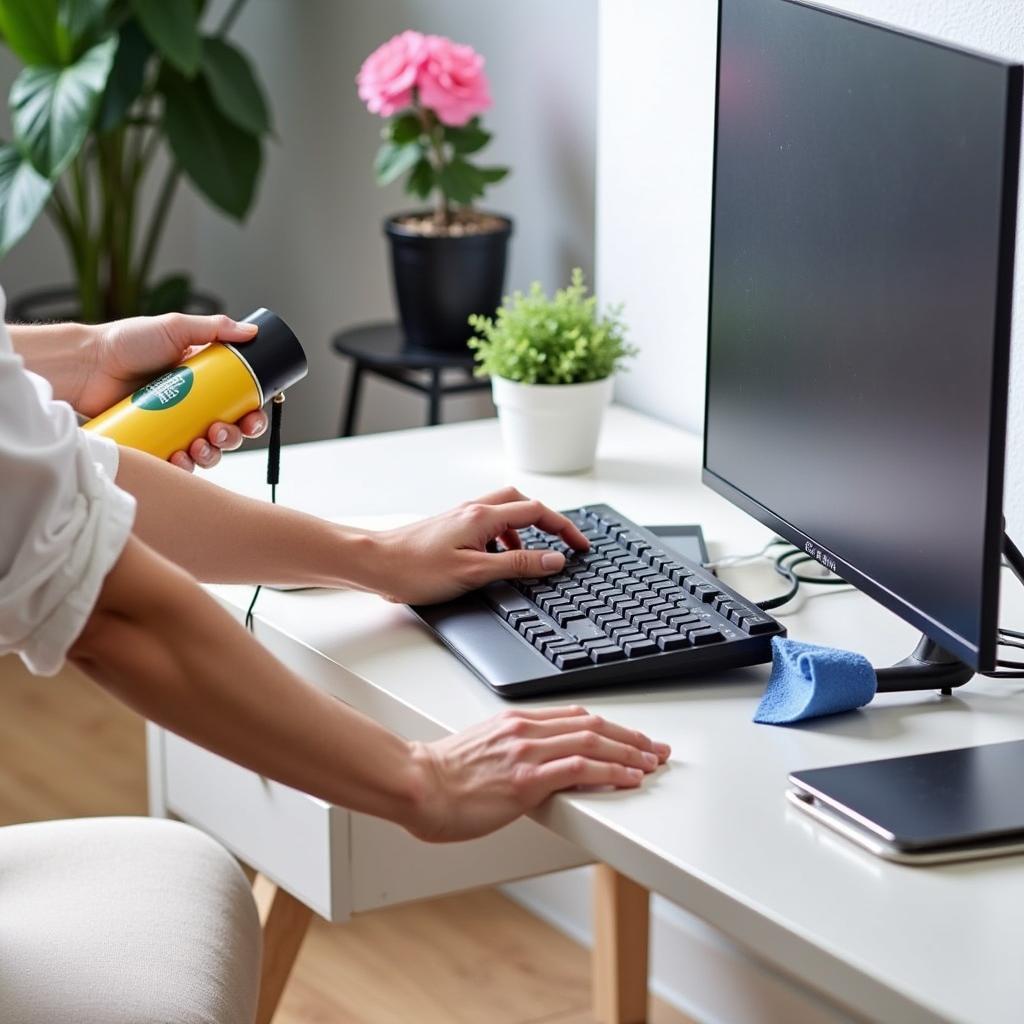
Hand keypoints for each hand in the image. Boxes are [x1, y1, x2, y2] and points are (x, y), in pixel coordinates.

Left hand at [83, 312, 268, 470]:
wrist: (86, 365)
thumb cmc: (125, 342)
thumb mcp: (175, 328)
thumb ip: (215, 328)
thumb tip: (252, 332)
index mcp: (206, 382)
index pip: (240, 403)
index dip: (252, 415)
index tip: (252, 418)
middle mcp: (194, 405)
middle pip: (229, 431)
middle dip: (233, 437)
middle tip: (219, 432)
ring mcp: (175, 426)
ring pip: (207, 451)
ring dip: (212, 454)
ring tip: (198, 446)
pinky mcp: (155, 442)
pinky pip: (178, 463)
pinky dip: (184, 466)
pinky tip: (180, 458)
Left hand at [371, 486, 590, 603]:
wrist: (374, 563)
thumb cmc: (415, 569)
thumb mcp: (475, 572)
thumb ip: (518, 565)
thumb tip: (553, 560)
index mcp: (484, 516)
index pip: (537, 512)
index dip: (564, 529)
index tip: (580, 546)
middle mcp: (474, 510)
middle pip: (523, 503)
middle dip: (547, 522)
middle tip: (562, 544)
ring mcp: (461, 517)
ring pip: (505, 514)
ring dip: (524, 533)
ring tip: (529, 561)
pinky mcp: (451, 528)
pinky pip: (488, 526)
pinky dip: (503, 539)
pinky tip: (497, 561)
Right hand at [408, 705, 670, 841]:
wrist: (417, 786)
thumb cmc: (440, 777)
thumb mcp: (481, 752)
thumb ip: (510, 751)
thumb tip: (531, 765)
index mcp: (515, 721)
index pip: (575, 716)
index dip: (609, 725)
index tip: (630, 736)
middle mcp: (526, 730)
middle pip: (593, 724)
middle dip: (630, 737)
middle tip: (655, 748)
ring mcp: (528, 752)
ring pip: (594, 741)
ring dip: (630, 752)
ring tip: (651, 763)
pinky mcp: (528, 779)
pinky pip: (581, 768)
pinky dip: (611, 771)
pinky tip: (628, 777)